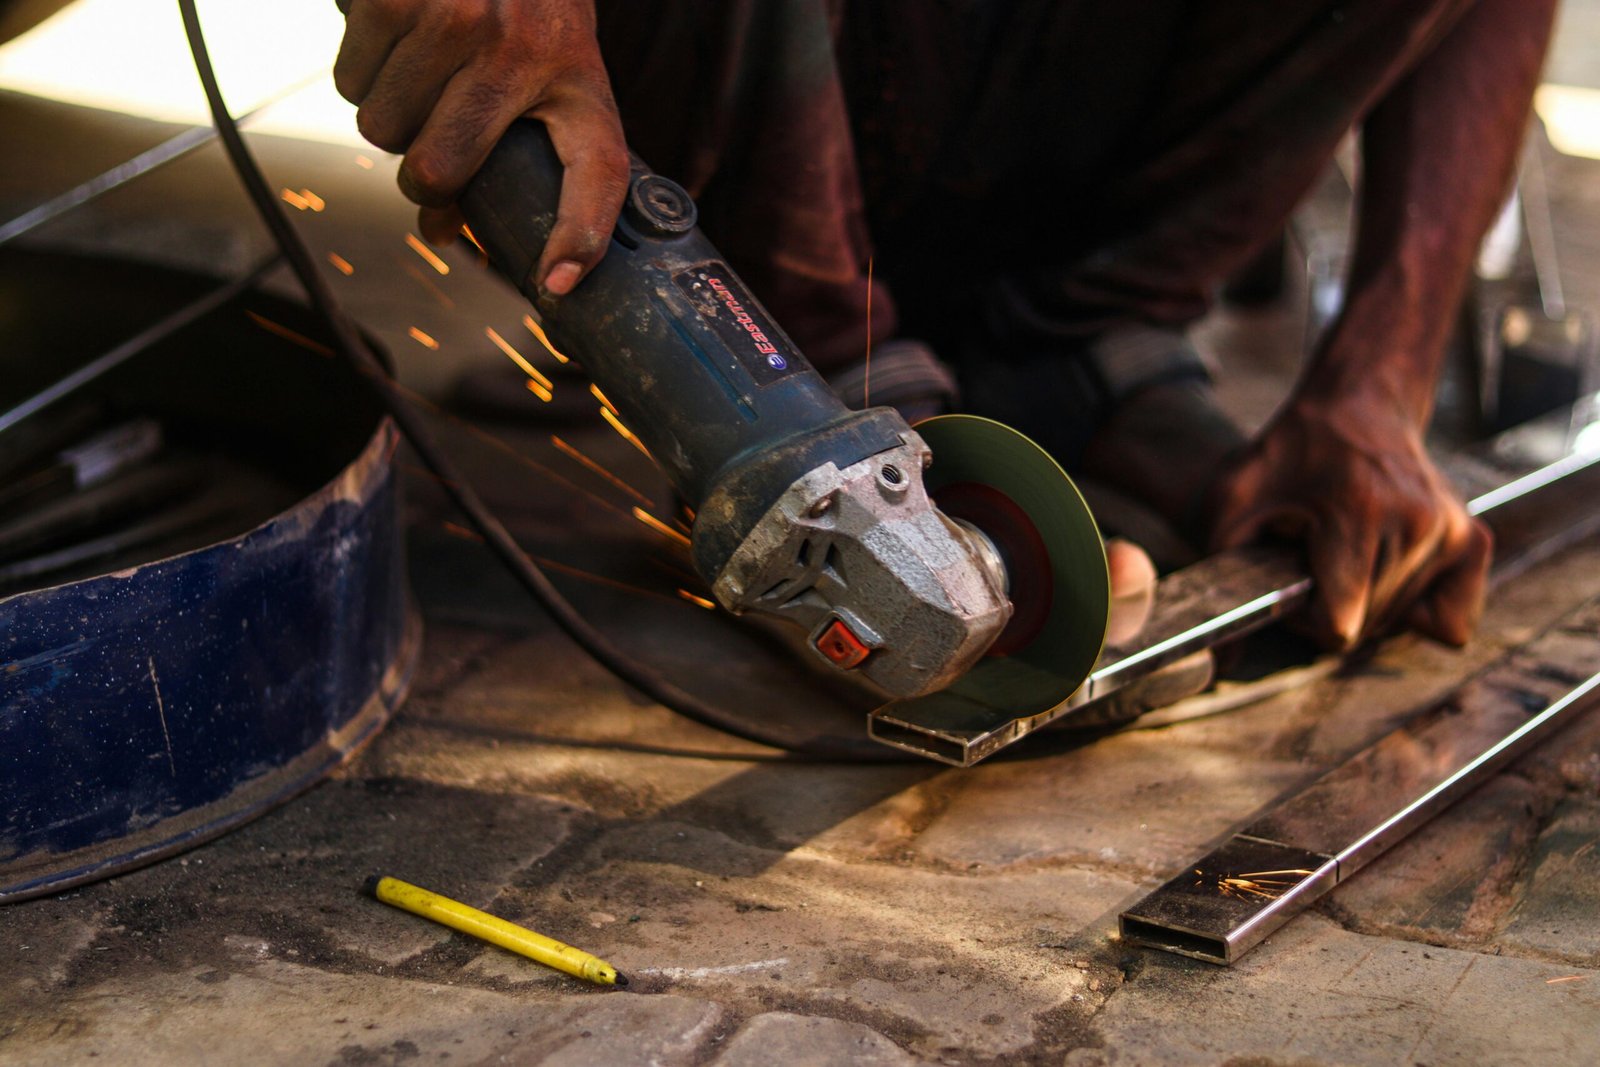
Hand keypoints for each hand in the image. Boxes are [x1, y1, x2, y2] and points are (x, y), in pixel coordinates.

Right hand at [334, 0, 628, 294]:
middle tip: (435, 127)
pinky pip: (349, 80)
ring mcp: (457, 23)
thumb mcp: (550, 66)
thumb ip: (509, 147)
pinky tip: (394, 36)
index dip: (580, 236)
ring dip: (386, 113)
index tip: (556, 285)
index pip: (598, 172)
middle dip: (420, 168)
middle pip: (435, 170)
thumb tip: (438, 232)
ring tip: (420, 69)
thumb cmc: (523, 6)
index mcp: (578, 79)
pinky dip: (359, 70)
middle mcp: (522, 53)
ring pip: (380, 128)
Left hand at [1208, 388, 1491, 649]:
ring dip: (1367, 602)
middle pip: (1367, 627)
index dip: (1303, 616)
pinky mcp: (1473, 541)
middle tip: (1316, 557)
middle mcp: (1418, 523)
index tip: (1292, 577)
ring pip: (1401, 624)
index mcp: (1358, 511)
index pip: (1339, 624)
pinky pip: (1450, 620)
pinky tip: (1386, 568)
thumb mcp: (1232, 503)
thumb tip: (1218, 662)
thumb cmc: (1289, 455)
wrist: (1359, 407)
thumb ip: (1221, 575)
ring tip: (1347, 550)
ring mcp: (1453, 532)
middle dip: (1333, 607)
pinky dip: (1414, 608)